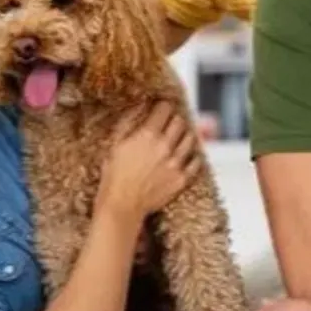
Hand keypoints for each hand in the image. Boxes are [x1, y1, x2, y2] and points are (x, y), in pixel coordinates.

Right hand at [96, 101, 200, 223]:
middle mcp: (165, 147)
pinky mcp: (182, 179)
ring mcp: (176, 163)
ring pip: (190, 138)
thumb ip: (129, 121)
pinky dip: (192, 156)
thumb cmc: (114, 175)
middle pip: (179, 121)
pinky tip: (185, 155)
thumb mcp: (115, 143)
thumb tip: (140, 105)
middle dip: (174, 118)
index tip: (161, 107)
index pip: (165, 109)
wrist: (122, 205)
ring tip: (177, 137)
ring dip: (184, 134)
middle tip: (168, 122)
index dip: (163, 105)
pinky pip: (196, 161)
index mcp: (148, 135)